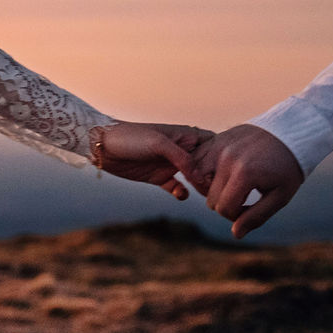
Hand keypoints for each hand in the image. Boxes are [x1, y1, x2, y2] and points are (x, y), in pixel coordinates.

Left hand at [96, 122, 213, 199]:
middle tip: (221, 189)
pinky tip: (181, 195)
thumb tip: (202, 176)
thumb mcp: (159, 143)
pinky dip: (181, 193)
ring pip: (194, 178)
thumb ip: (182, 157)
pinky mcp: (158, 177)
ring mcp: (170, 165)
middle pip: (206, 165)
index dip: (223, 157)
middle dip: (214, 176)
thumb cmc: (131, 137)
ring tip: (206, 196)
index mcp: (185, 136)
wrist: (102, 146)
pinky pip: (176, 187)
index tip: (230, 171)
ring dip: (200, 187)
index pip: (213, 145)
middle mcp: (180, 151)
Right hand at [188, 124, 305, 238]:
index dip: (236, 216)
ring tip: (233, 185)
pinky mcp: (214, 140)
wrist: (290, 132)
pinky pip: (198, 162)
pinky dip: (205, 171)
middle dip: (226, 204)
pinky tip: (223, 172)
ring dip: (213, 188)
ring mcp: (218, 147)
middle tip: (245, 197)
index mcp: (244, 175)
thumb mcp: (280, 196)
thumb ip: (257, 217)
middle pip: (211, 198)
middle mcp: (226, 159)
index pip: (224, 209)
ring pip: (198, 180)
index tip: (251, 209)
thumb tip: (235, 234)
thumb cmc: (288, 167)